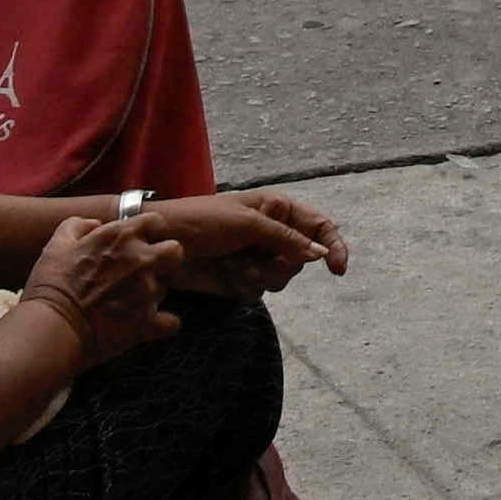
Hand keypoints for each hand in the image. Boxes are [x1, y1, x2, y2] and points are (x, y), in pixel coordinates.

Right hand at [22, 208, 181, 367]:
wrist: (52, 327)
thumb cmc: (52, 285)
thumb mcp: (57, 244)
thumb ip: (77, 225)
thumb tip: (95, 223)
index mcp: (122, 237)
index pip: (156, 221)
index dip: (151, 231)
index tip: (141, 241)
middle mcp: (141, 260)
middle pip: (175, 251)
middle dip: (166, 259)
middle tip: (147, 270)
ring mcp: (147, 292)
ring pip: (166, 288)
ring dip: (151, 293)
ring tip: (128, 302)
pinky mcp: (148, 322)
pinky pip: (171, 323)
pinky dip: (162, 324)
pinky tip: (147, 325)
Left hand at [140, 188, 349, 294]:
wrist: (162, 245)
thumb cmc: (203, 221)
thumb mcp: (247, 224)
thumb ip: (286, 238)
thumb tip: (319, 253)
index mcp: (277, 209)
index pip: (318, 225)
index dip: (333, 245)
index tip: (337, 269)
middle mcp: (272, 233)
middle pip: (301, 258)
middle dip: (283, 264)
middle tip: (257, 260)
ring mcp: (257, 256)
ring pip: (281, 277)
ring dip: (261, 276)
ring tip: (235, 266)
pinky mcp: (241, 277)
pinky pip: (259, 290)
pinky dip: (245, 286)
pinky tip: (225, 275)